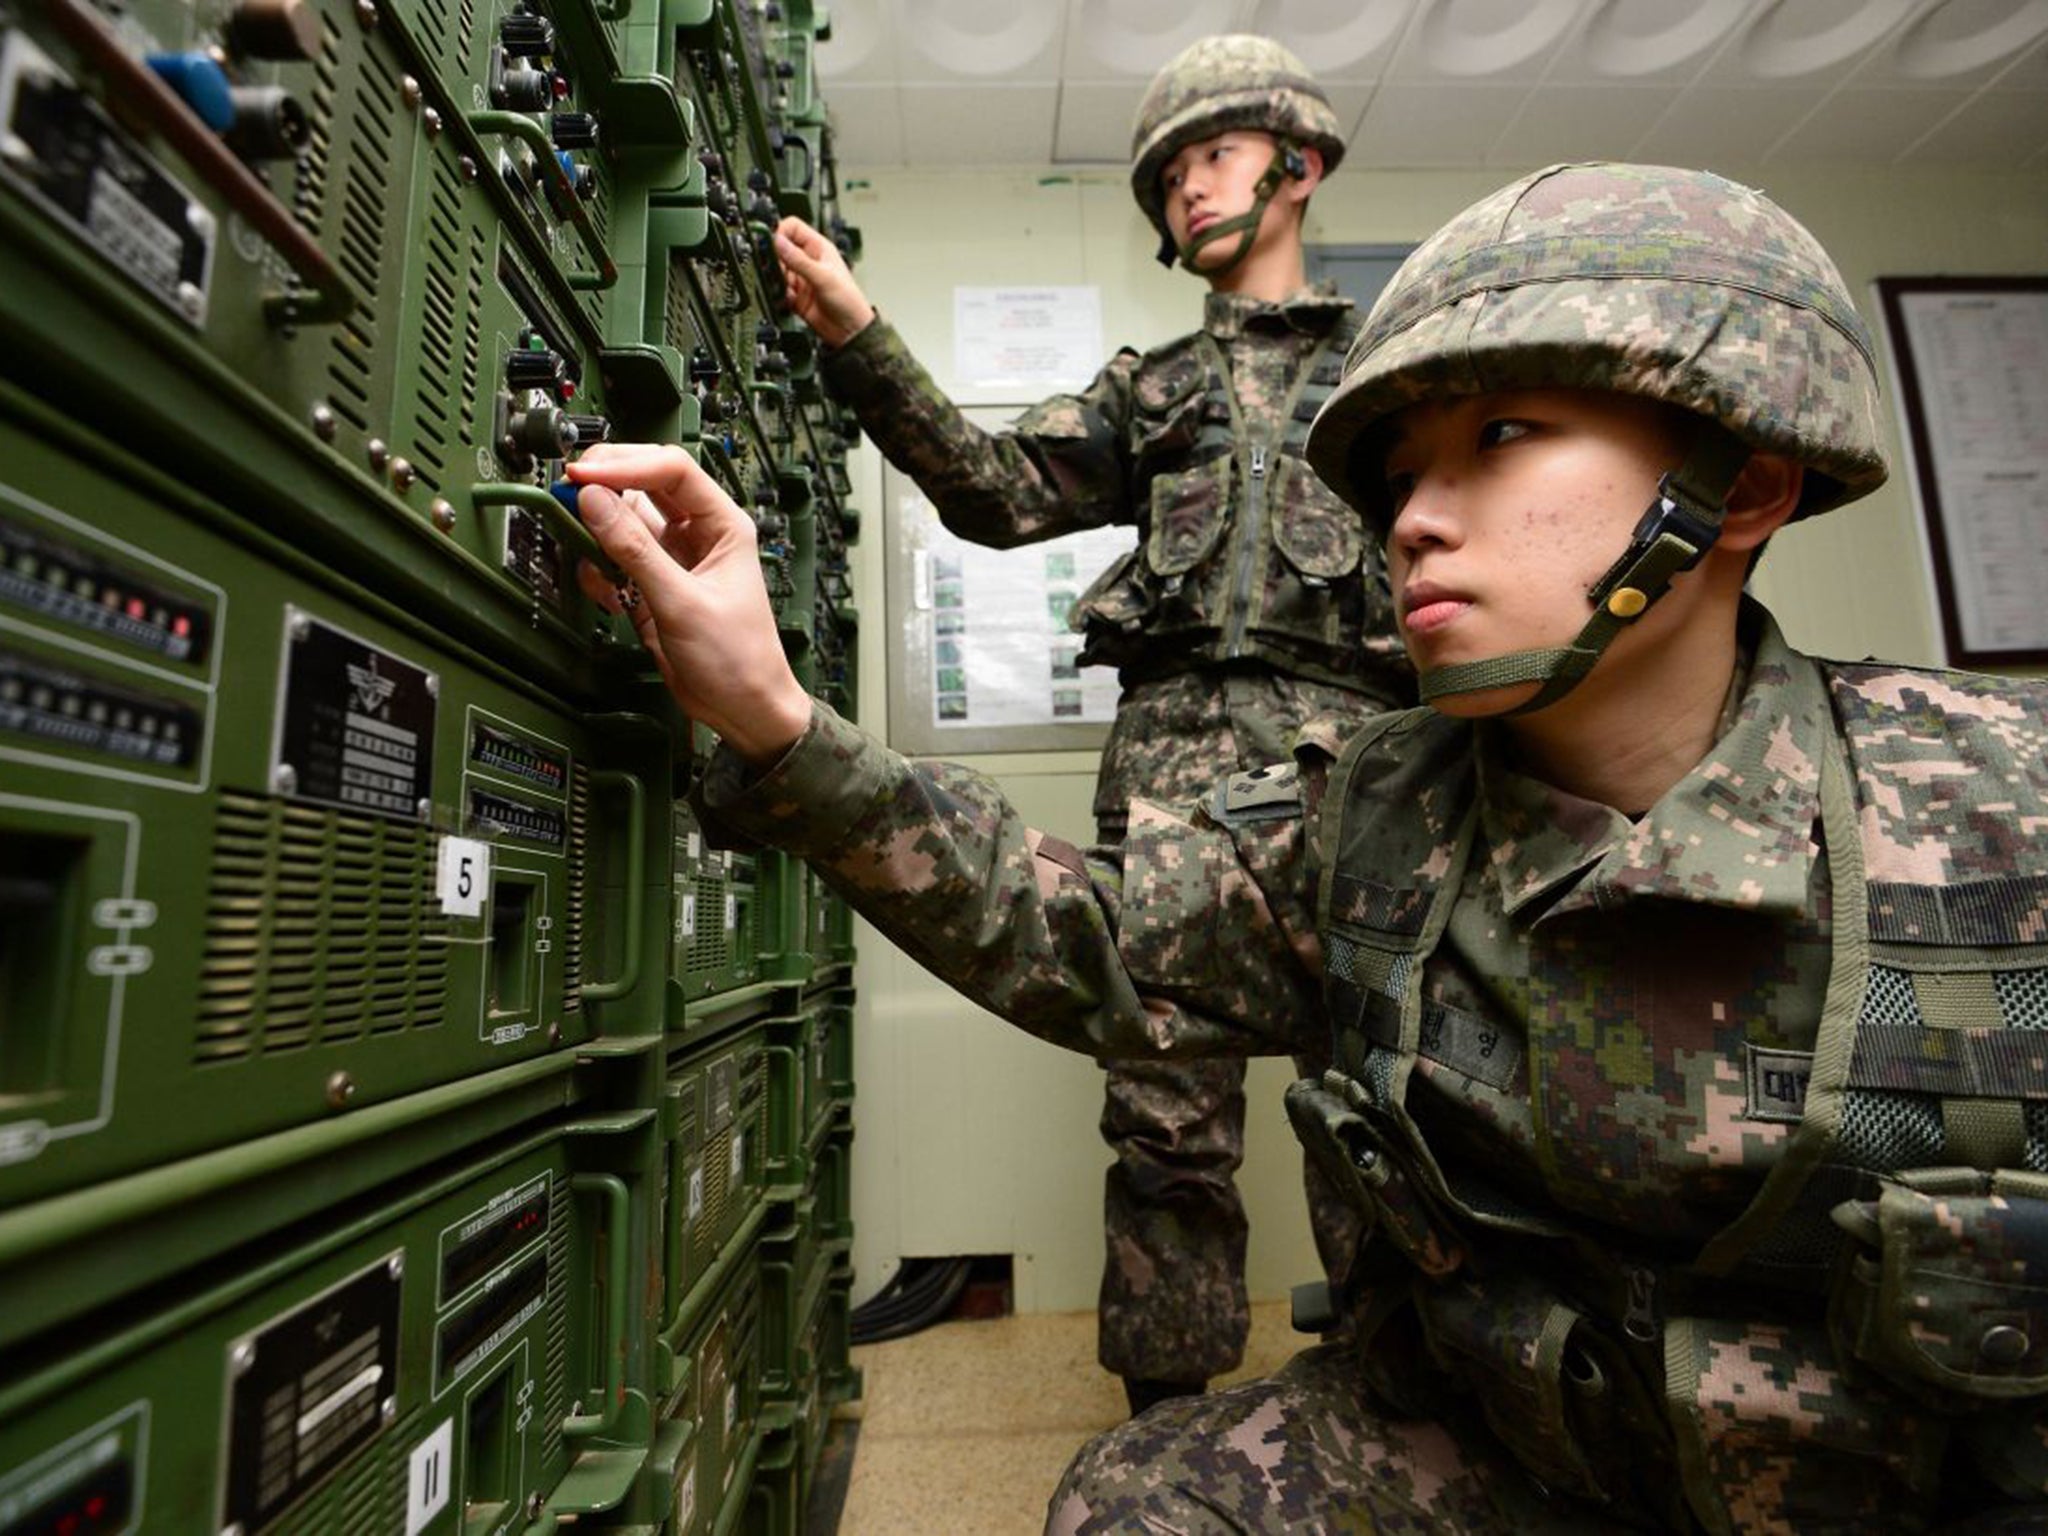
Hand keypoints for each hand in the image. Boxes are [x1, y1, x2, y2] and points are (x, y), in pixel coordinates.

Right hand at [567, 443, 812, 764]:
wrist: (742, 708)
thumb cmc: (740, 658)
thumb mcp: (683, 602)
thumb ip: (635, 551)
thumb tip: (595, 502)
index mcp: (722, 524)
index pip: (671, 469)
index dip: (626, 465)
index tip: (584, 476)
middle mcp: (696, 534)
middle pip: (643, 484)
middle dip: (605, 485)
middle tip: (569, 492)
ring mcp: (671, 559)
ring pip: (622, 521)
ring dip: (597, 531)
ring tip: (584, 546)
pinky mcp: (650, 585)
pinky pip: (614, 559)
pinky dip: (599, 569)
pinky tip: (603, 588)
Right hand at [773, 215, 875, 347]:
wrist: (850, 332)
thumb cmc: (849, 301)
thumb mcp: (823, 276)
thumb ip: (798, 260)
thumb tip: (778, 242)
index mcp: (818, 248)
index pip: (792, 228)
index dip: (780, 232)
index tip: (772, 243)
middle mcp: (807, 261)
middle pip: (781, 249)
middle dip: (775, 258)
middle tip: (775, 268)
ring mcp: (800, 278)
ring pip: (777, 270)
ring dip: (776, 277)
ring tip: (784, 285)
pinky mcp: (795, 296)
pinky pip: (778, 289)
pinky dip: (778, 293)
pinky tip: (788, 298)